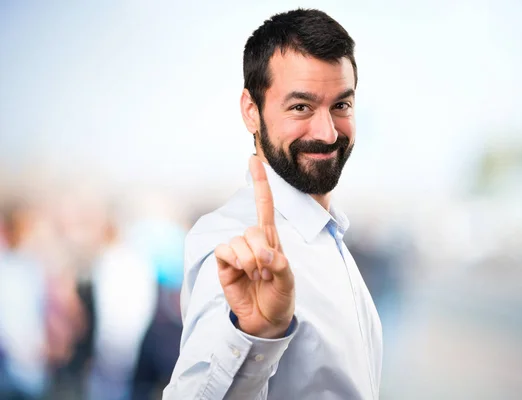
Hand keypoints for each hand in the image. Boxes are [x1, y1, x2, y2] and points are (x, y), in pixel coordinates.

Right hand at [215, 156, 294, 338]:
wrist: (266, 321)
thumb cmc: (280, 297)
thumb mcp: (288, 281)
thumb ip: (279, 265)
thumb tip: (264, 256)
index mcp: (272, 239)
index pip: (264, 205)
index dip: (259, 183)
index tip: (253, 159)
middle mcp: (253, 242)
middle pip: (253, 229)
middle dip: (262, 253)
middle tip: (267, 274)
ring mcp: (237, 252)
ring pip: (238, 241)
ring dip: (250, 262)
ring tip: (256, 278)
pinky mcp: (224, 264)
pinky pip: (224, 251)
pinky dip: (235, 261)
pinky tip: (241, 273)